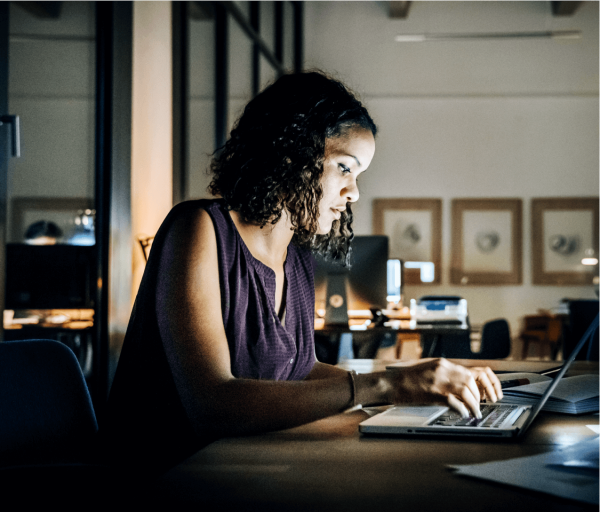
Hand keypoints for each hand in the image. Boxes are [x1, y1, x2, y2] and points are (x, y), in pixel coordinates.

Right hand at [385, 358, 501, 418]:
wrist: (390, 382)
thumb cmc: (406, 379)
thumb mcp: (429, 371)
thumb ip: (445, 375)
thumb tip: (463, 388)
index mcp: (443, 364)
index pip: (474, 370)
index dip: (488, 383)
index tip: (491, 393)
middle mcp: (443, 369)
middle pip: (472, 380)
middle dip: (481, 395)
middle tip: (482, 405)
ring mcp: (438, 380)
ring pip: (466, 391)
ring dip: (474, 404)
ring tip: (475, 413)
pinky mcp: (432, 393)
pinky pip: (454, 402)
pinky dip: (462, 409)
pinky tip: (463, 414)